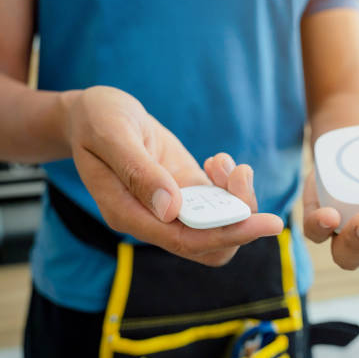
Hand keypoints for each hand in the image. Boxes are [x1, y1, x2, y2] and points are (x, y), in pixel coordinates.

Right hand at [65, 86, 282, 265]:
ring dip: (236, 199)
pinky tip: (218, 161)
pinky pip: (215, 203)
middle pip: (207, 244)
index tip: (265, 223)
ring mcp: (169, 206)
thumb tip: (171, 209)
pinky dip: (228, 185)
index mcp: (127, 214)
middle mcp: (150, 219)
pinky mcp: (183, 189)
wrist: (93, 113)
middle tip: (243, 175)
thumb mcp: (111, 135)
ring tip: (228, 165)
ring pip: (216, 225)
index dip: (226, 234)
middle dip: (238, 219)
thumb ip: (137, 172)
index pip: (184, 240)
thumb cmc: (96, 119)